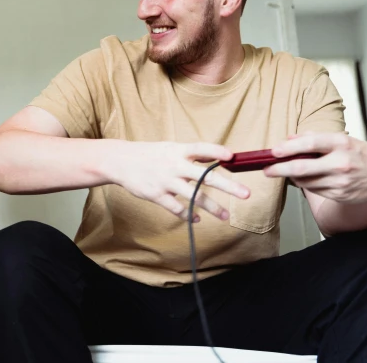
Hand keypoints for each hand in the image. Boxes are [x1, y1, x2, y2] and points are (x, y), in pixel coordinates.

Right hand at [106, 141, 249, 221]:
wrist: (120, 161)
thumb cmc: (149, 154)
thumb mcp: (169, 148)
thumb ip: (191, 154)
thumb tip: (217, 157)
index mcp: (177, 150)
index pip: (200, 149)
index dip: (216, 152)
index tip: (232, 156)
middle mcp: (174, 165)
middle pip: (205, 177)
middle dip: (228, 186)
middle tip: (246, 194)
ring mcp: (165, 181)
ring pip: (194, 197)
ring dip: (213, 207)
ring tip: (226, 216)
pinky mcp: (156, 195)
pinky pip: (177, 208)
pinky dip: (189, 215)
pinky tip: (197, 219)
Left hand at [266, 132, 366, 203]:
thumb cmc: (358, 153)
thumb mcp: (339, 139)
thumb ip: (313, 137)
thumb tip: (288, 139)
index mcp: (341, 144)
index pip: (310, 143)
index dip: (289, 148)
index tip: (274, 151)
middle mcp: (341, 163)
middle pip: (302, 168)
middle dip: (279, 169)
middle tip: (266, 169)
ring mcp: (340, 181)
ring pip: (304, 181)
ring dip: (291, 177)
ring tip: (287, 170)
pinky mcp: (339, 195)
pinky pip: (313, 190)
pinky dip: (304, 184)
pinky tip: (305, 178)